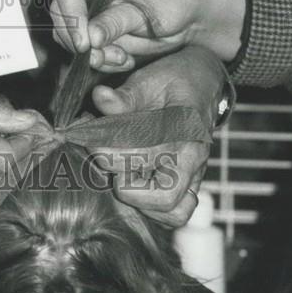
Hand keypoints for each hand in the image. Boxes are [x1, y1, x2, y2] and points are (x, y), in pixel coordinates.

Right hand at [51, 0, 245, 71]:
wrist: (189, 15)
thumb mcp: (149, 10)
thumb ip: (117, 21)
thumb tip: (90, 37)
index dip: (71, 18)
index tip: (84, 44)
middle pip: (60, 12)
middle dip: (78, 40)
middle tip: (101, 57)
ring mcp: (87, 4)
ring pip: (67, 33)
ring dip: (91, 53)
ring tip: (121, 57)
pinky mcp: (91, 25)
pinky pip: (81, 47)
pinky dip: (99, 59)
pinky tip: (123, 57)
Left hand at [89, 46, 223, 227]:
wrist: (204, 80)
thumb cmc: (173, 79)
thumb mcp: (149, 79)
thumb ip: (124, 95)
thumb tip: (99, 97)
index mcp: (184, 130)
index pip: (144, 155)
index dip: (107, 148)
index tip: (87, 132)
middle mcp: (193, 159)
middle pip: (160, 193)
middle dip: (120, 175)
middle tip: (97, 151)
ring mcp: (194, 176)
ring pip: (172, 212)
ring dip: (137, 199)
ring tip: (115, 170)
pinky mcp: (190, 185)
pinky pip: (176, 213)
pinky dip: (152, 209)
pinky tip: (130, 183)